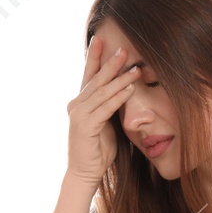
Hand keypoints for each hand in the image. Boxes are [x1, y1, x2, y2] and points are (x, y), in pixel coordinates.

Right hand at [66, 35, 141, 189]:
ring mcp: (79, 114)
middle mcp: (77, 104)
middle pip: (96, 79)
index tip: (101, 40)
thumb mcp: (107, 123)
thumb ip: (110, 107)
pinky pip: (105, 108)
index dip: (95, 57)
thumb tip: (124, 92)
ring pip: (102, 91)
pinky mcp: (85, 125)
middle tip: (123, 48)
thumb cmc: (98, 150)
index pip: (89, 76)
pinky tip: (130, 89)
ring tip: (134, 67)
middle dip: (110, 62)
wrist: (85, 172)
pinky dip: (118, 97)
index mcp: (81, 102)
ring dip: (119, 78)